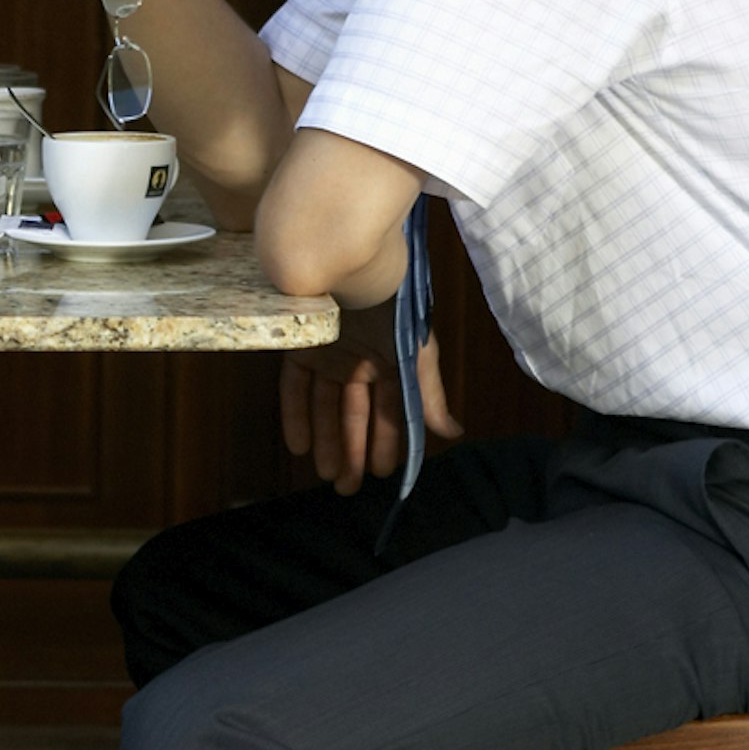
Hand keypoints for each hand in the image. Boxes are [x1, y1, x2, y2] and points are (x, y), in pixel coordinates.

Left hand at [278, 295, 456, 494]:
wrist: (350, 261)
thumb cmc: (392, 304)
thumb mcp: (417, 353)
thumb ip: (429, 395)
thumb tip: (453, 433)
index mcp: (394, 363)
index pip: (391, 413)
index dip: (387, 444)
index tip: (381, 475)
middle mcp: (362, 362)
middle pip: (356, 415)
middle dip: (354, 452)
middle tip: (346, 488)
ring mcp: (330, 355)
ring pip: (325, 407)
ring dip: (326, 441)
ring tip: (325, 474)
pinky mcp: (301, 347)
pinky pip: (295, 387)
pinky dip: (296, 416)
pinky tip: (298, 446)